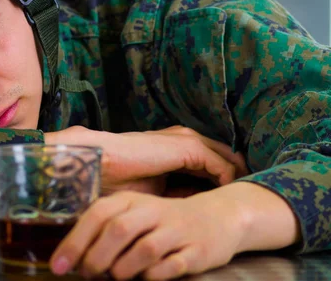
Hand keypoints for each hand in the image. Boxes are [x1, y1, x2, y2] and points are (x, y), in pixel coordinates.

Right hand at [44, 126, 247, 195]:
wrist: (100, 162)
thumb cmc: (117, 178)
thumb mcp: (153, 191)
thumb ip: (173, 195)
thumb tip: (190, 210)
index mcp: (174, 147)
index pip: (209, 164)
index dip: (221, 183)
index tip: (231, 203)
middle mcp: (185, 140)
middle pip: (223, 159)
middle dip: (236, 179)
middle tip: (249, 203)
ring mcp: (188, 141)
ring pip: (227, 161)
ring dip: (237, 181)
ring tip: (246, 203)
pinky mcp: (189, 148)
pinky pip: (221, 167)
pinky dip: (229, 183)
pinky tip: (230, 200)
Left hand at [49, 190, 248, 279]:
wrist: (216, 216)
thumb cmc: (161, 221)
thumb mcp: (132, 214)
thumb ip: (103, 230)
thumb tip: (70, 258)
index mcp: (131, 200)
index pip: (97, 214)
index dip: (74, 241)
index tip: (58, 266)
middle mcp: (152, 211)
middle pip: (118, 230)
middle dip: (97, 258)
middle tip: (89, 274)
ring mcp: (176, 230)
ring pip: (144, 249)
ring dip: (124, 269)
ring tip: (116, 276)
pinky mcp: (197, 251)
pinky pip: (171, 267)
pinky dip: (153, 276)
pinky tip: (145, 278)